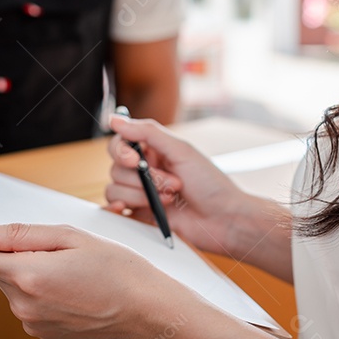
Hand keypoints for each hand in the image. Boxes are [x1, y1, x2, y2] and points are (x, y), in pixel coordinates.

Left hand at [0, 223, 188, 338]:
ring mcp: (33, 323)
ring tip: (67, 268)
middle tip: (53, 247)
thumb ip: (19, 234)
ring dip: (26, 272)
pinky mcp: (42, 333)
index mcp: (28, 276)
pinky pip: (27, 304)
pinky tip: (69, 286)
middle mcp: (24, 305)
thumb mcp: (70, 237)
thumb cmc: (118, 269)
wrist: (147, 311)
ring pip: (12, 287)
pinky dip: (39, 291)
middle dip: (11, 253)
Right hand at [106, 114, 259, 256]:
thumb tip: (114, 119)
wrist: (224, 220)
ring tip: (170, 199)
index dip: (122, 152)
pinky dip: (115, 208)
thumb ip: (147, 132)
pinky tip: (126, 209)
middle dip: (144, 179)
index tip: (135, 161)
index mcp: (153, 151)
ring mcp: (141, 193)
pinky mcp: (139, 214)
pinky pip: (114, 209)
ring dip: (141, 196)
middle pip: (116, 168)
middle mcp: (144, 170)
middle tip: (173, 184)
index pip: (119, 144)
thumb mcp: (181, 150)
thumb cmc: (210, 184)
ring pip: (115, 189)